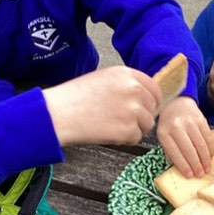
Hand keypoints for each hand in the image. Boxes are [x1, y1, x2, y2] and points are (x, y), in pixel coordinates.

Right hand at [43, 66, 160, 145]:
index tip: (145, 108)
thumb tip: (144, 97)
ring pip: (147, 124)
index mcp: (127, 74)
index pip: (155, 88)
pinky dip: (124, 140)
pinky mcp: (128, 129)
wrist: (58, 114)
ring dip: (133, 128)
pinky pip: (136, 138)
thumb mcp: (103, 78)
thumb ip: (126, 84)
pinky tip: (107, 133)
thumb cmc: (74, 97)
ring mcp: (133, 110)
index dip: (151, 101)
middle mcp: (134, 89)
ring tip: (111, 125)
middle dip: (141, 116)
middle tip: (121, 120)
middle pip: (152, 108)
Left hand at [157, 96, 213, 176]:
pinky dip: (210, 149)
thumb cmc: (169, 124)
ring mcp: (189, 121)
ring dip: (205, 160)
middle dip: (196, 165)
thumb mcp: (164, 136)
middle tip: (200, 175)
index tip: (189, 175)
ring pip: (201, 144)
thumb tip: (183, 169)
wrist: (177, 103)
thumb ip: (171, 151)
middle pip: (189, 149)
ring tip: (207, 169)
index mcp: (164, 132)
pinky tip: (210, 157)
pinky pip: (208, 137)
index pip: (174, 152)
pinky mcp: (201, 119)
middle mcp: (176, 126)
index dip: (183, 165)